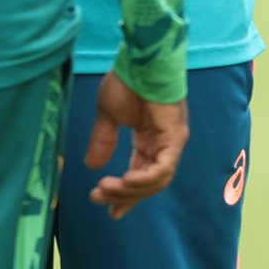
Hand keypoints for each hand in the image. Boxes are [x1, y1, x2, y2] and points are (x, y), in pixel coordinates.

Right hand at [83, 72, 188, 218]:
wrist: (138, 59)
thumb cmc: (126, 80)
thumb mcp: (108, 116)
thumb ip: (103, 141)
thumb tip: (92, 166)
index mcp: (150, 140)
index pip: (140, 175)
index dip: (125, 195)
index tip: (108, 210)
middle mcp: (164, 144)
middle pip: (148, 183)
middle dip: (123, 195)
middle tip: (97, 198)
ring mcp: (172, 141)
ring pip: (155, 180)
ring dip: (130, 190)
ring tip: (106, 189)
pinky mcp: (176, 136)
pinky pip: (162, 168)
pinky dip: (144, 178)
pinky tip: (124, 181)